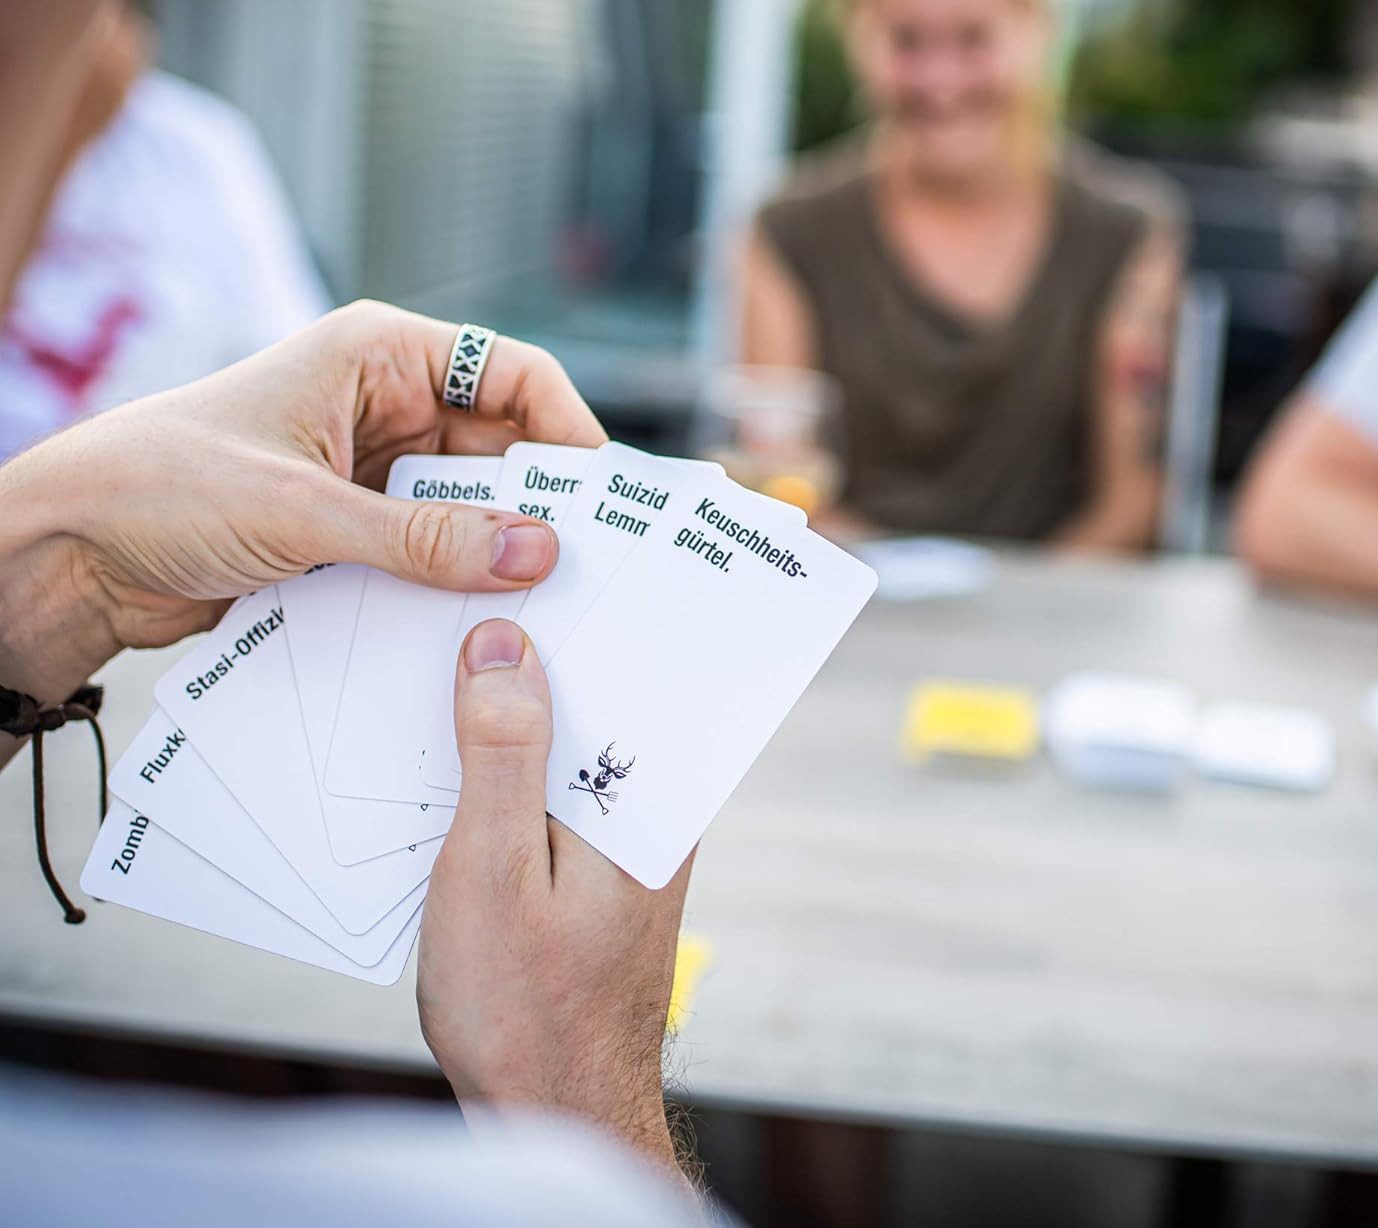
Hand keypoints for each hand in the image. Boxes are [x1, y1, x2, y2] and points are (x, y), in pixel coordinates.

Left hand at [0, 301, 604, 701]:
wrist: (67, 552)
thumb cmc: (163, 487)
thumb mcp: (305, 511)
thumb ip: (425, 537)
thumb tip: (538, 552)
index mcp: (380, 355)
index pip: (514, 375)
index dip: (567, 430)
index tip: (605, 498)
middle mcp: (386, 404)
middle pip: (502, 446)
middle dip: (542, 501)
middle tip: (592, 565)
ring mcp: (371, 469)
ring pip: (470, 505)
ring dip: (498, 548)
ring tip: (550, 603)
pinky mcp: (354, 528)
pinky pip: (430, 549)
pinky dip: (456, 579)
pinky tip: (485, 620)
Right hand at [417, 618, 693, 1177]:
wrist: (550, 1115)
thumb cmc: (526, 1008)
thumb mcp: (493, 869)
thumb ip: (502, 754)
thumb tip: (502, 644)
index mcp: (651, 800)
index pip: (643, 672)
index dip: (603, 605)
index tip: (559, 539)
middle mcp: (651, 808)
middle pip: (604, 694)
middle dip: (549, 639)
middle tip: (481, 572)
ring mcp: (621, 835)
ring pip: (570, 736)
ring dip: (519, 697)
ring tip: (453, 638)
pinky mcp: (587, 862)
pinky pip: (551, 782)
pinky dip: (507, 754)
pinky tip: (448, 736)